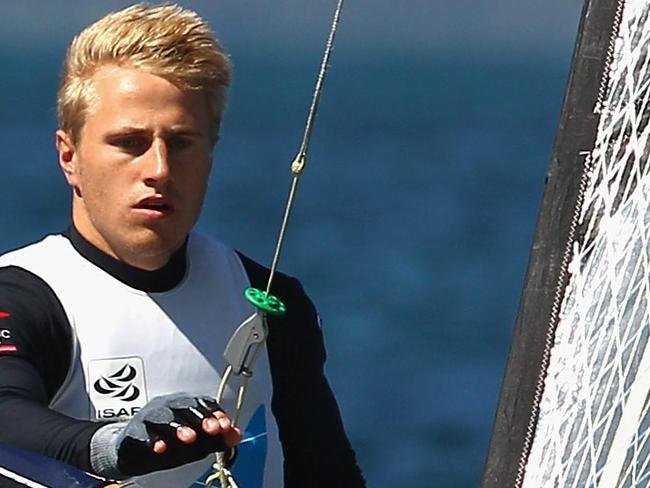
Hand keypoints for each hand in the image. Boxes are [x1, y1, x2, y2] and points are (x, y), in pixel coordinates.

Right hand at [90, 393, 240, 478]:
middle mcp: (167, 407)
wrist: (133, 454)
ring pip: (163, 416)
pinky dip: (151, 440)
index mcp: (185, 406)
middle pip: (185, 405)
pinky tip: (159, 448)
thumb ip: (214, 440)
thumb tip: (236, 435)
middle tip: (211, 429)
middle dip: (200, 417)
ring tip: (189, 437)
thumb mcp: (195, 445)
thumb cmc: (167, 445)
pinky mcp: (132, 433)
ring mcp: (148, 418)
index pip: (203, 403)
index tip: (225, 426)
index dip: (215, 413)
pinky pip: (141, 434)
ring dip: (178, 426)